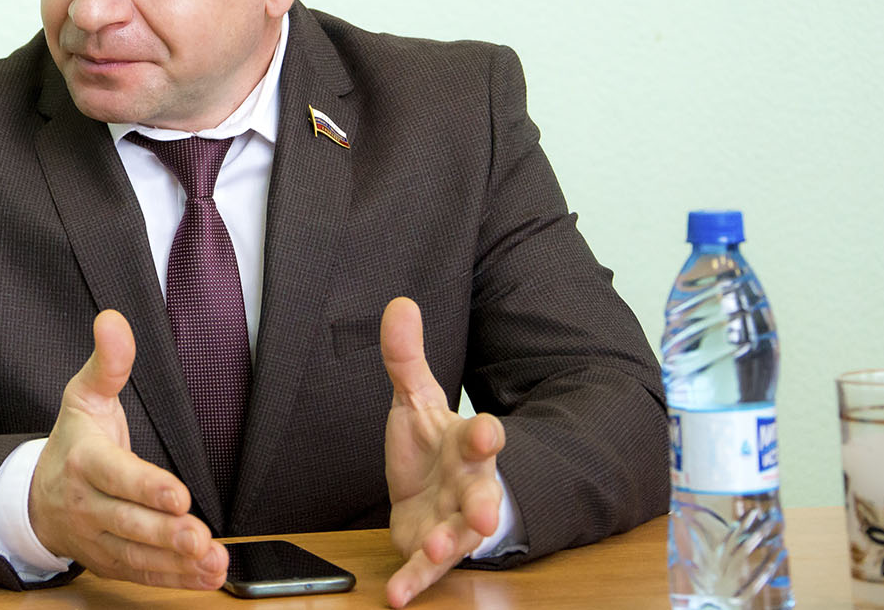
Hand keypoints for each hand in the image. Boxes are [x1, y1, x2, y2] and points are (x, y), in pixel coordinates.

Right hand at [28, 309, 227, 588]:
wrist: (35, 497)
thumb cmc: (73, 441)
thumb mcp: (84, 395)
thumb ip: (108, 362)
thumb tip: (113, 319)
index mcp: (83, 460)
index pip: (115, 475)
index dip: (146, 486)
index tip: (177, 494)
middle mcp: (86, 504)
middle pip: (128, 521)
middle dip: (165, 532)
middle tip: (199, 537)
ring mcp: (97, 538)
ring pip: (136, 555)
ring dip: (175, 562)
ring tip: (211, 561)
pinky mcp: (110, 562)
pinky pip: (142, 575)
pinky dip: (175, 580)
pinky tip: (206, 577)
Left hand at [380, 297, 505, 607]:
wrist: (434, 491)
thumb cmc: (432, 444)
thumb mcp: (416, 398)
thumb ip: (406, 357)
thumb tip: (399, 303)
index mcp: (467, 445)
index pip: (483, 437)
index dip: (485, 434)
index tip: (486, 429)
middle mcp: (469, 486)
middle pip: (483, 494)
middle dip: (485, 504)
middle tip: (486, 515)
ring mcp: (453, 521)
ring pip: (458, 536)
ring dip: (448, 544)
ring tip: (434, 548)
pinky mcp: (430, 548)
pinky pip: (425, 570)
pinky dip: (413, 582)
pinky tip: (397, 597)